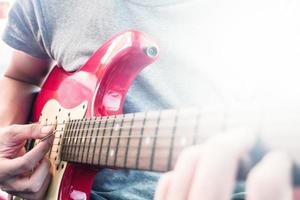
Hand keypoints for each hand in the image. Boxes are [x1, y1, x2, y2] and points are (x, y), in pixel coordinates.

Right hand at [0, 124, 53, 199]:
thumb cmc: (2, 142)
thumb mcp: (12, 133)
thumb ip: (30, 131)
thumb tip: (49, 130)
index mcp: (1, 168)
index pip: (26, 163)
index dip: (41, 149)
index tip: (48, 137)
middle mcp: (6, 182)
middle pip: (32, 185)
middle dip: (44, 167)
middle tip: (43, 155)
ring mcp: (14, 189)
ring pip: (36, 192)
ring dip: (45, 176)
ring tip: (41, 162)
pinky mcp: (21, 191)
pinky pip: (37, 194)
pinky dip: (44, 182)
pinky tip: (40, 170)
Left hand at [155, 131, 294, 199]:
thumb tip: (297, 183)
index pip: (265, 184)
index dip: (276, 164)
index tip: (277, 158)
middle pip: (217, 158)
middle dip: (234, 139)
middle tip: (245, 135)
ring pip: (188, 161)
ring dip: (208, 149)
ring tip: (222, 151)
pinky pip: (167, 180)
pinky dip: (184, 170)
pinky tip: (198, 172)